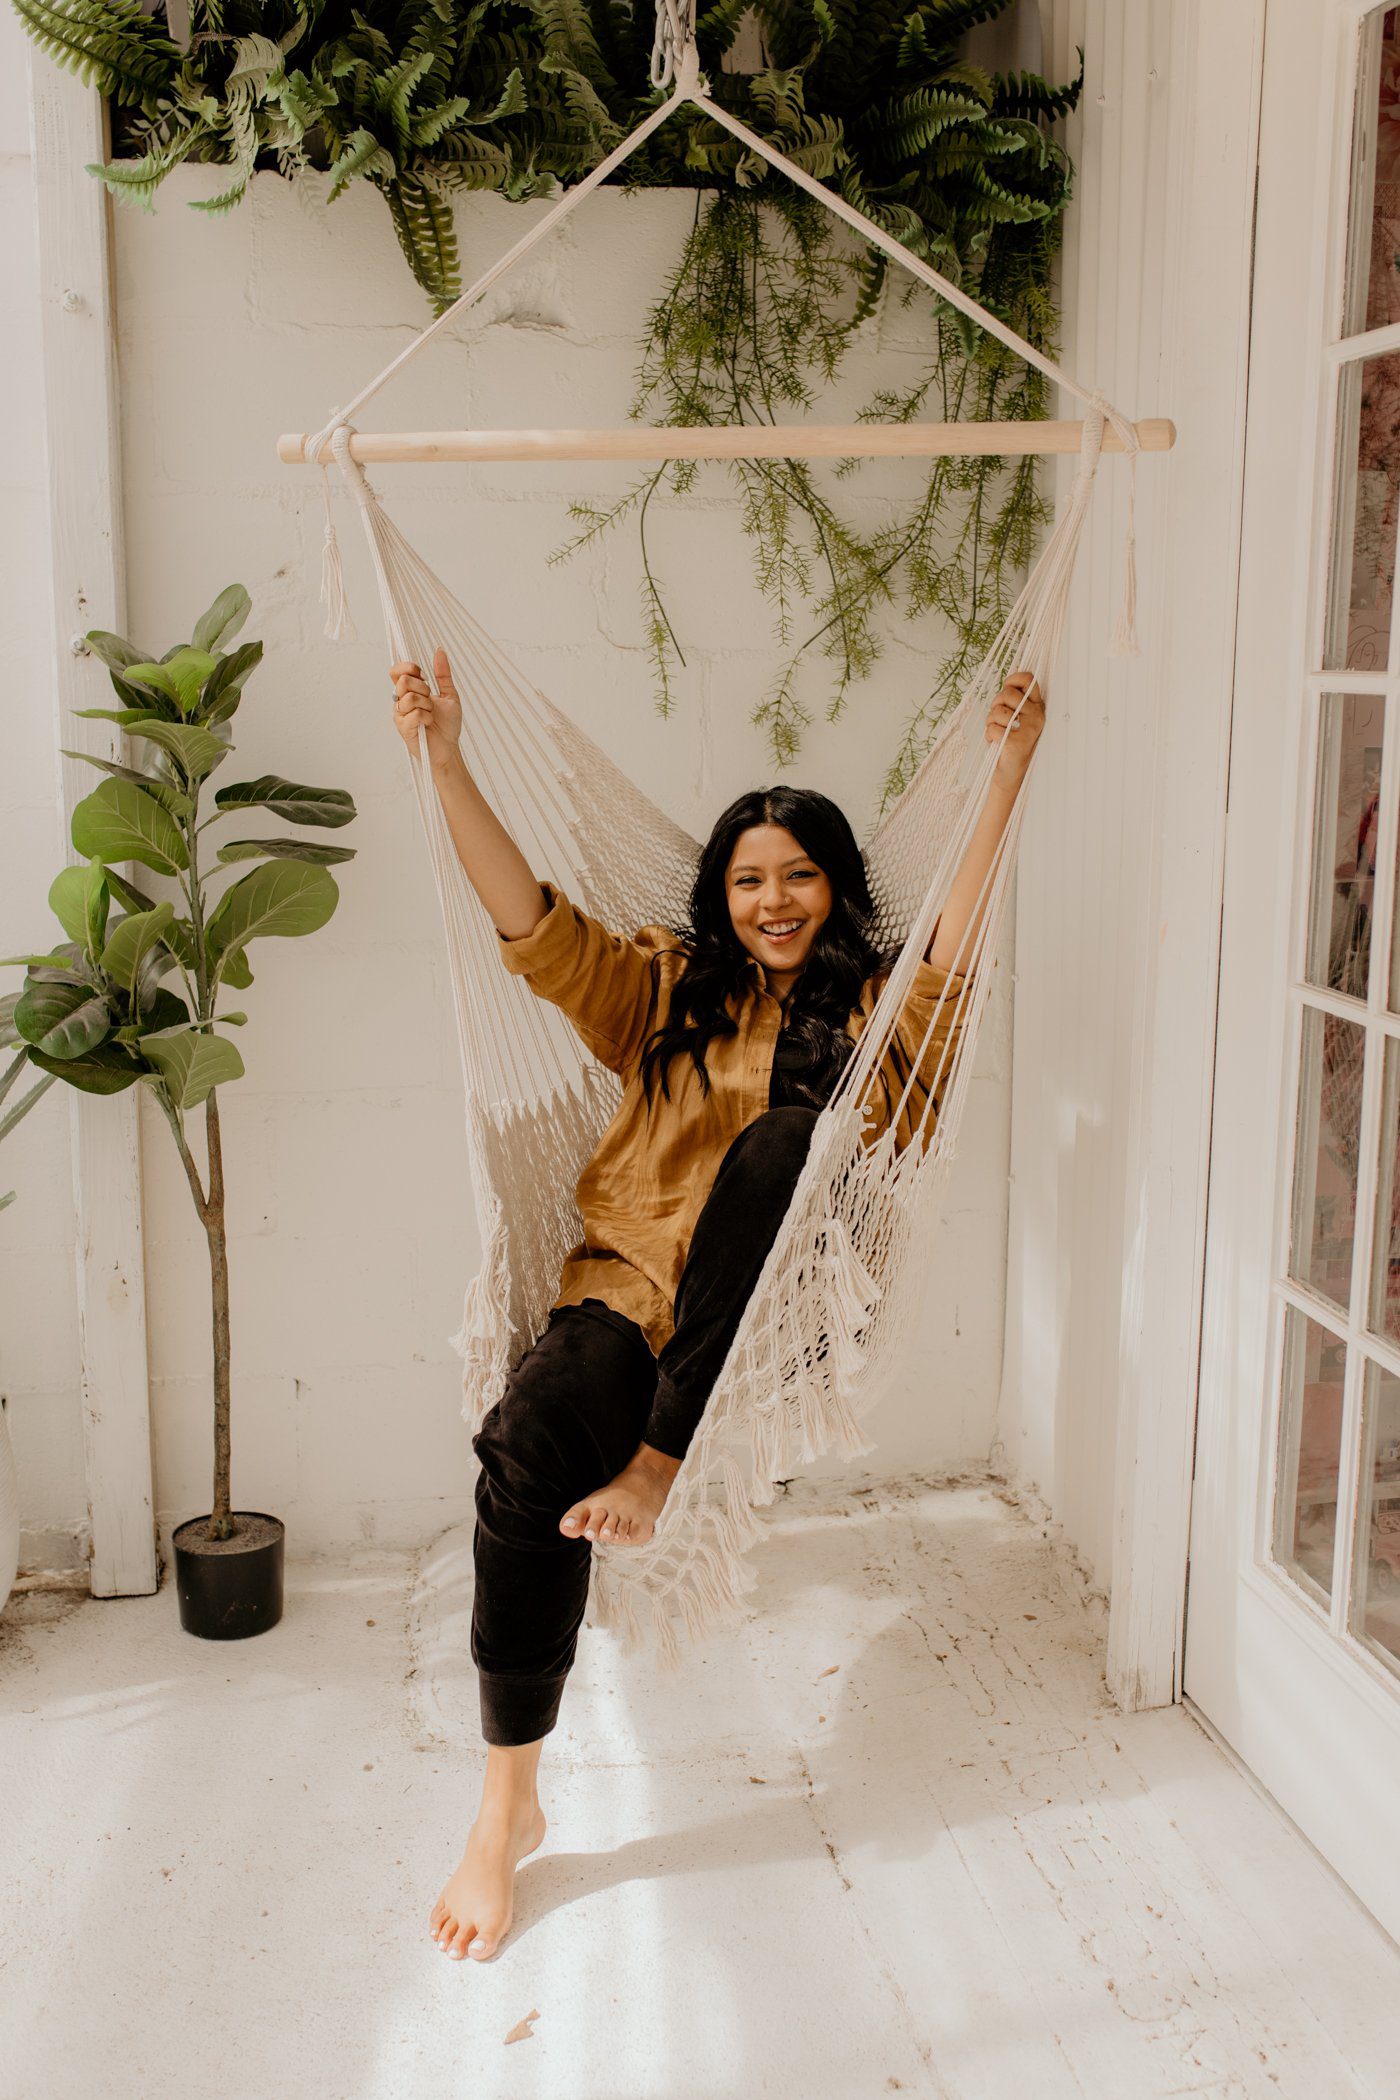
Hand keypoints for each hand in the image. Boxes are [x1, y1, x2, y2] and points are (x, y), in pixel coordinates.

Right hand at [388, 646, 462, 766]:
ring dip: (426, 705)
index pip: (397, 671)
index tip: (424, 676)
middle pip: (402, 681)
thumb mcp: (449, 695)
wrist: (449, 748)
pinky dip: (426, 717)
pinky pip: (413, 714)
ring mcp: (400, 714)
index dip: (408, 668)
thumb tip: (440, 650)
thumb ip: (443, 674)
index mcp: (410, 691)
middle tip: (430, 699)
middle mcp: (401, 701)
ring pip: (408, 697)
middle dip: (422, 688)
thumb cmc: (448, 725)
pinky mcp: (403, 728)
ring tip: (431, 714)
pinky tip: (428, 723)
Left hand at [986, 671, 1044, 792]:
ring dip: (990, 721)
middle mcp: (1037, 716)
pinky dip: (989, 735)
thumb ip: (1014, 700)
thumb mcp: (1016, 717)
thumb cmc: (1010, 741)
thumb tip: (1008, 683)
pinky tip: (996, 742)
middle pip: (1008, 694)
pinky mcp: (1016, 742)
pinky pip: (993, 728)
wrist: (1011, 773)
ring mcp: (1028, 729)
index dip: (1012, 680)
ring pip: (998, 711)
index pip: (1029, 679)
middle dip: (995, 704)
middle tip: (997, 718)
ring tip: (997, 731)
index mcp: (1037, 707)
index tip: (1006, 688)